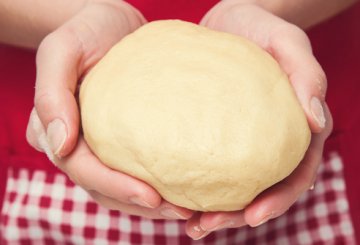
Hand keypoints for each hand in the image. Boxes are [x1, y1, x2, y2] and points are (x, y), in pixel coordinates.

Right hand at [26, 0, 192, 219]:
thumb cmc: (86, 31)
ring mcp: (98, 143)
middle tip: (180, 211)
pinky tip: (181, 188)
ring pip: (118, 186)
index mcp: (55, 127)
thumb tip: (59, 146)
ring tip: (185, 209)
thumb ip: (52, 94)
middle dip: (139, 204)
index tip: (151, 196)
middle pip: (102, 187)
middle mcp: (75, 143)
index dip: (114, 186)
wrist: (110, 23)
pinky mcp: (122, 138)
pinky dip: (156, 182)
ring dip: (150, 203)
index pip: (81, 168)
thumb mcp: (61, 50)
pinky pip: (135, 167)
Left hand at [186, 2, 332, 238]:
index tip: (250, 217)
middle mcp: (271, 142)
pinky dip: (196, 183)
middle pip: (261, 190)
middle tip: (204, 226)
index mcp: (295, 130)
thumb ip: (307, 75)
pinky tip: (174, 193)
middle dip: (235, 215)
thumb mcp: (288, 42)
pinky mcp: (218, 132)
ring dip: (214, 209)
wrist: (229, 22)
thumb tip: (317, 120)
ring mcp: (243, 140)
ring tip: (188, 223)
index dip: (277, 201)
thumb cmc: (260, 29)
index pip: (295, 175)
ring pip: (234, 185)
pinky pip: (210, 163)